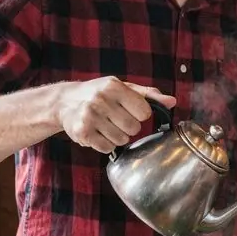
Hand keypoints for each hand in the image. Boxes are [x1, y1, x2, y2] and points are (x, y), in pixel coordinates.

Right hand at [58, 78, 175, 153]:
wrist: (64, 101)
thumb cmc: (99, 93)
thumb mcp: (123, 88)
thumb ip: (148, 95)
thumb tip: (172, 102)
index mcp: (114, 86)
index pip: (144, 112)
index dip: (140, 114)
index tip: (130, 111)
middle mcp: (100, 100)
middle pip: (134, 128)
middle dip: (128, 127)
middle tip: (116, 119)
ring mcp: (90, 116)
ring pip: (121, 140)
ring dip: (117, 136)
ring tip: (105, 125)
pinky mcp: (82, 132)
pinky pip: (107, 148)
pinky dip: (105, 144)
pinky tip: (97, 133)